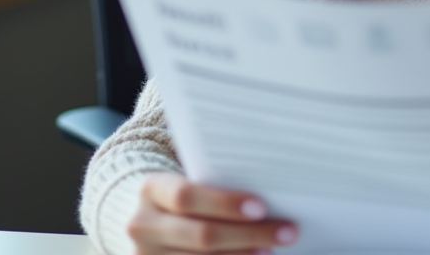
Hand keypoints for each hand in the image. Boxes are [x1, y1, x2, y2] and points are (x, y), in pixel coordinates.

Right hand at [127, 172, 298, 253]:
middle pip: (200, 235)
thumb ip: (217, 186)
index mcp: (151, 189)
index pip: (186, 196)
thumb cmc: (184, 197)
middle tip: (286, 231)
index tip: (261, 207)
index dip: (224, 203)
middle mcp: (143, 225)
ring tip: (271, 249)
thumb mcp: (190, 182)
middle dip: (248, 234)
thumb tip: (270, 198)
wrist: (148, 220)